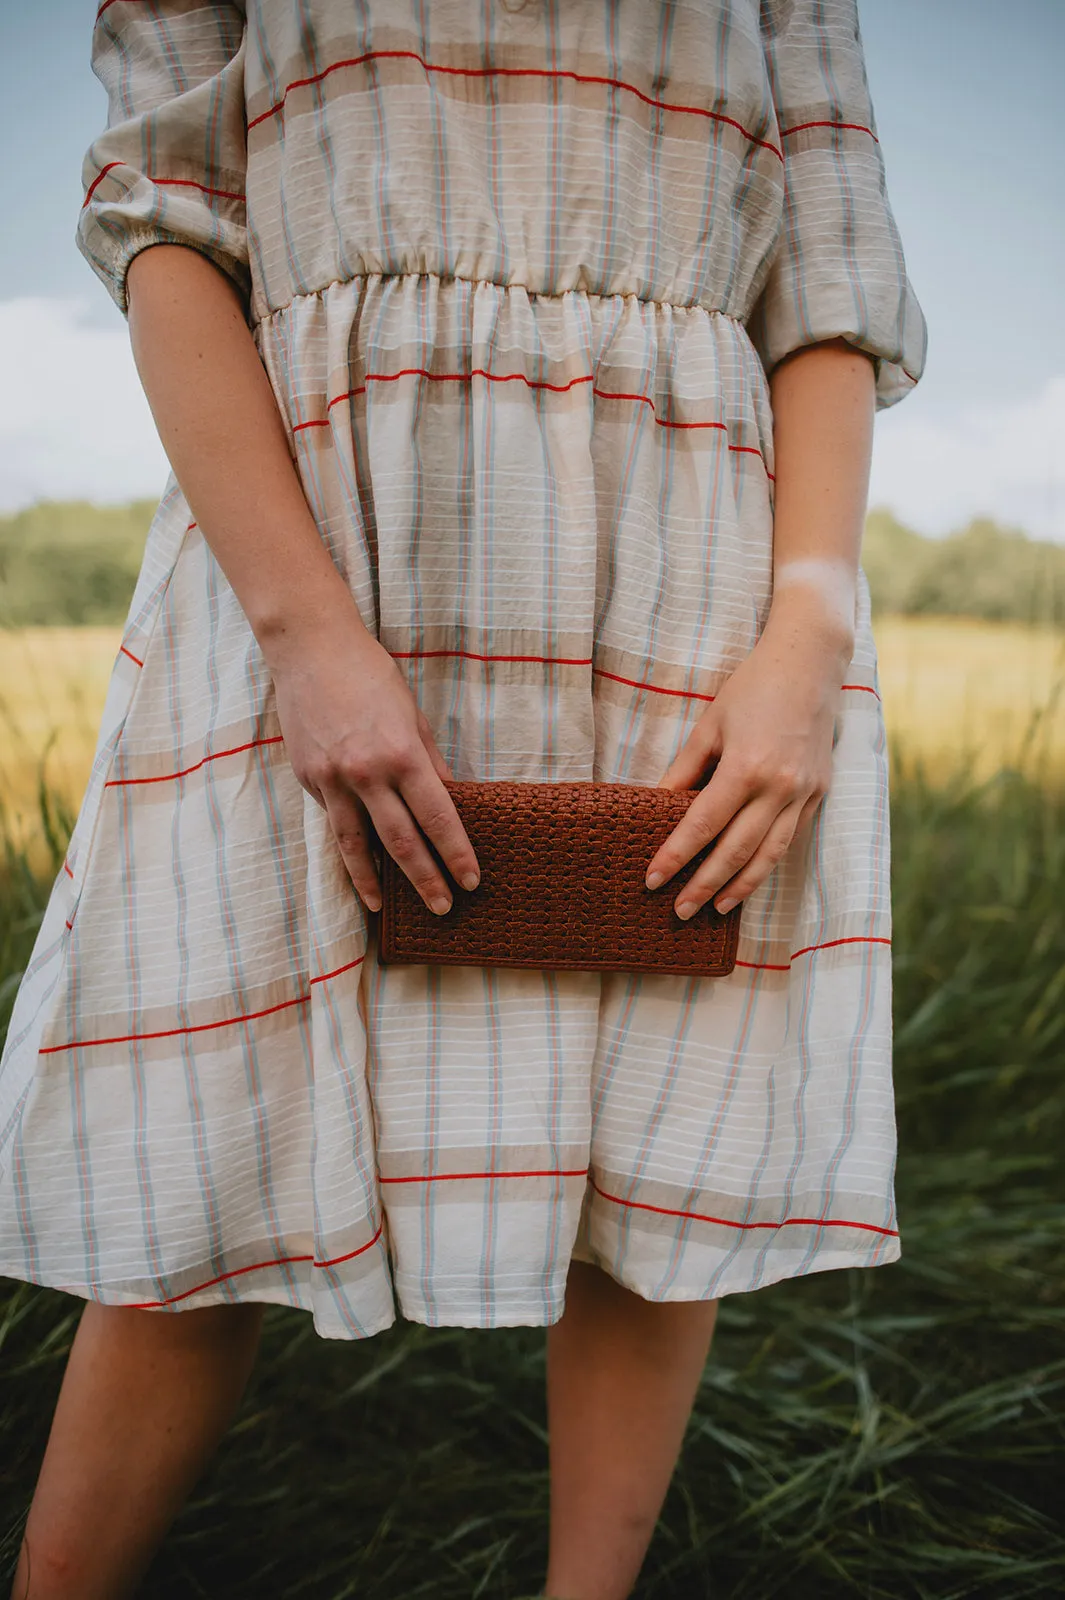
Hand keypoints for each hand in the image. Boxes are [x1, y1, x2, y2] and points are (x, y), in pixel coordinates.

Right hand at [271, 607, 479, 915]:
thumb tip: (449, 800)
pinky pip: (333, 819)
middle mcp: (366, 774)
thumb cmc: (369, 674)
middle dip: (425, 879)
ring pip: (355, 845)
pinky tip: (357, 864)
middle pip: (401, 842)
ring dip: (372, 881)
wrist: (309, 650)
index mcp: (402, 754)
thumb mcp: (412, 715)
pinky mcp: (308, 779)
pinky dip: (346, 845)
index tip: (470, 880)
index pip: (438, 818)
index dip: (456, 853)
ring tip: (384, 907)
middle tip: (442, 908)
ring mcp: (332, 780)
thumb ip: (429, 762)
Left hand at [645, 595, 851, 919]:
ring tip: (716, 908)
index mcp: (745, 767)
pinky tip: (749, 877)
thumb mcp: (709, 725)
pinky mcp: (819, 793)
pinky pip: (790, 838)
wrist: (811, 663)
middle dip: (705, 885)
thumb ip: (685, 770)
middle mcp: (779, 787)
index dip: (675, 857)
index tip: (652, 881)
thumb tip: (658, 805)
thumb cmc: (752, 688)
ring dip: (741, 886)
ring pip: (769, 854)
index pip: (701, 826)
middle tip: (680, 912)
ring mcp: (804, 793)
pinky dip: (768, 863)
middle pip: (735, 851)